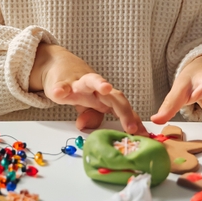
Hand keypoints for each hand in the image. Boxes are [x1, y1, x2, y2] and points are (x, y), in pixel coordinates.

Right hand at [30, 43, 146, 134]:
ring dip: (99, 83)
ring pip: (91, 81)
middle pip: (114, 97)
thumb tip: (89, 127)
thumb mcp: (88, 105)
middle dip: (124, 112)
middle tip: (131, 127)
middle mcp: (96, 89)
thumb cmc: (79, 88)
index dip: (134, 121)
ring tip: (105, 88)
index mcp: (106, 97)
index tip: (143, 135)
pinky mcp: (61, 83)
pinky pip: (61, 86)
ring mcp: (78, 84)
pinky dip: (61, 89)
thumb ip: (94, 118)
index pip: (124, 109)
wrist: (58, 65)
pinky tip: (60, 92)